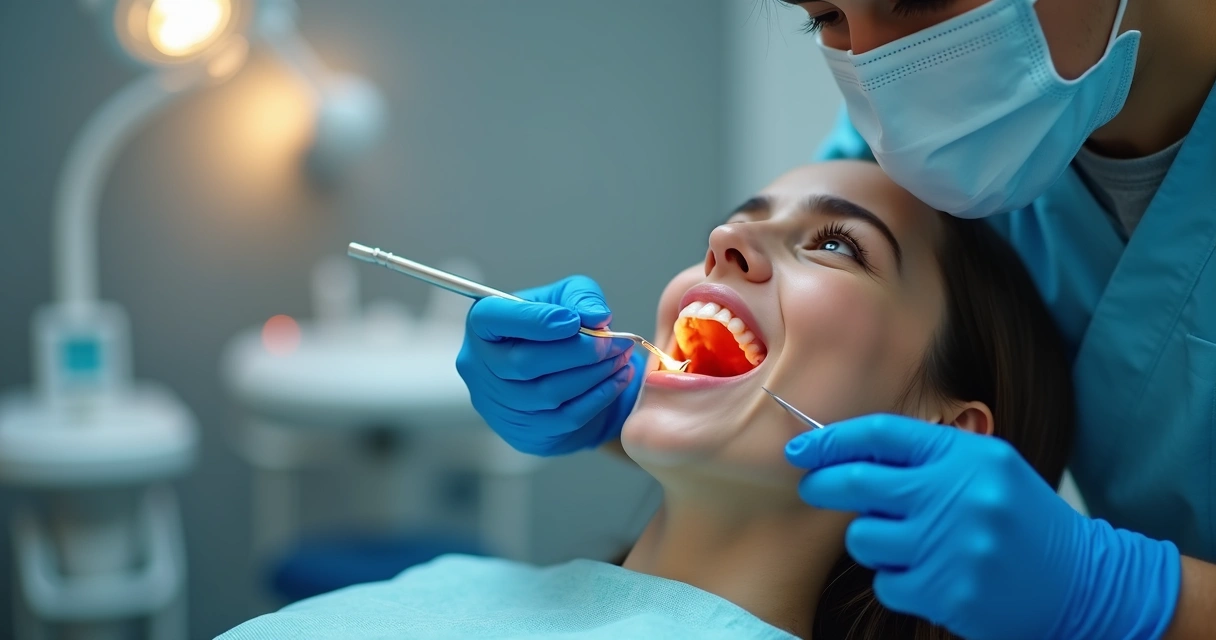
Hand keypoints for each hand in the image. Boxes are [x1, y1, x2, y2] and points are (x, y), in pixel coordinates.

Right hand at [456, 275, 642, 455]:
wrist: (550, 374)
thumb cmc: (551, 329)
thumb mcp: (562, 298)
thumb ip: (579, 296)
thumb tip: (597, 316)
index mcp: (482, 326)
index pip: (493, 319)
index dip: (533, 321)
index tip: (573, 320)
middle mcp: (481, 367)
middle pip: (525, 363)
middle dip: (579, 351)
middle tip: (615, 341)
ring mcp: (500, 405)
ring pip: (548, 393)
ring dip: (594, 374)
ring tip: (621, 356)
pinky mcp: (525, 432)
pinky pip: (566, 417)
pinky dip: (599, 397)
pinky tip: (618, 378)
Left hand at [785, 415, 1180, 639]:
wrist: (1083, 583)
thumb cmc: (1022, 521)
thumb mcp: (986, 469)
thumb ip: (926, 457)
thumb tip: (845, 454)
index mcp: (967, 456)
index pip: (881, 435)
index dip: (831, 439)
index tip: (801, 448)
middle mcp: (958, 496)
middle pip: (858, 483)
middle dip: (822, 484)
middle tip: (810, 486)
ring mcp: (952, 548)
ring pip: (864, 538)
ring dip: (872, 541)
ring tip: (906, 544)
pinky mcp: (948, 593)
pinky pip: (887, 583)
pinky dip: (898, 582)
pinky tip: (931, 577)